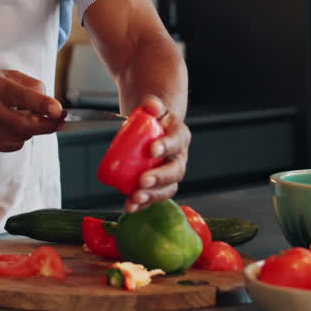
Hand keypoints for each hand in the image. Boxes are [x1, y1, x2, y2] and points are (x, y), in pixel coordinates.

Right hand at [0, 70, 64, 151]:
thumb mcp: (7, 75)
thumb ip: (31, 86)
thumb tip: (51, 106)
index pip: (22, 96)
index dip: (43, 105)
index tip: (58, 111)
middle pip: (26, 124)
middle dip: (48, 125)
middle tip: (60, 121)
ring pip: (24, 136)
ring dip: (32, 128)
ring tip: (21, 115)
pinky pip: (15, 145)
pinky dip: (21, 137)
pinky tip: (11, 125)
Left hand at [123, 95, 189, 212]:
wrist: (153, 129)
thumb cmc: (154, 119)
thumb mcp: (153, 107)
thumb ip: (152, 103)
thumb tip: (150, 105)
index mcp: (180, 137)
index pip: (177, 141)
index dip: (167, 146)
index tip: (152, 149)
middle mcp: (179, 158)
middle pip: (175, 172)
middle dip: (159, 178)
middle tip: (143, 180)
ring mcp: (169, 174)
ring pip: (167, 189)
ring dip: (151, 196)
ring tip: (135, 198)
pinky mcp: (158, 185)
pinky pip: (154, 197)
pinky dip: (143, 204)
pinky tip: (130, 206)